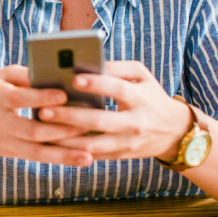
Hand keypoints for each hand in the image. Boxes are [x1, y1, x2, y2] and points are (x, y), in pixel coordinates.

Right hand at [0, 65, 92, 165]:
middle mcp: (0, 122)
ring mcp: (4, 141)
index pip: (20, 98)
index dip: (42, 97)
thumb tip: (58, 74)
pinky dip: (58, 159)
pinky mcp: (9, 153)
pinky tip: (79, 160)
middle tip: (89, 124)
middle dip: (61, 129)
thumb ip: (25, 75)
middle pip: (32, 130)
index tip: (65, 94)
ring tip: (89, 153)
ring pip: (36, 151)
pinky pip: (36, 158)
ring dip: (64, 153)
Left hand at [37, 61, 191, 161]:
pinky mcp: (121, 156)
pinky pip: (94, 155)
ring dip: (66, 139)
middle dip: (70, 116)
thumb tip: (88, 62)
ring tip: (43, 129)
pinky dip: (73, 151)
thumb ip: (117, 68)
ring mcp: (128, 142)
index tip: (74, 78)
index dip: (96, 83)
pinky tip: (53, 143)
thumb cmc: (151, 95)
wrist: (174, 131)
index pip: (118, 89)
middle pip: (100, 120)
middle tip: (44, 109)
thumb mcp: (142, 76)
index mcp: (140, 97)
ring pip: (93, 145)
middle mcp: (135, 122)